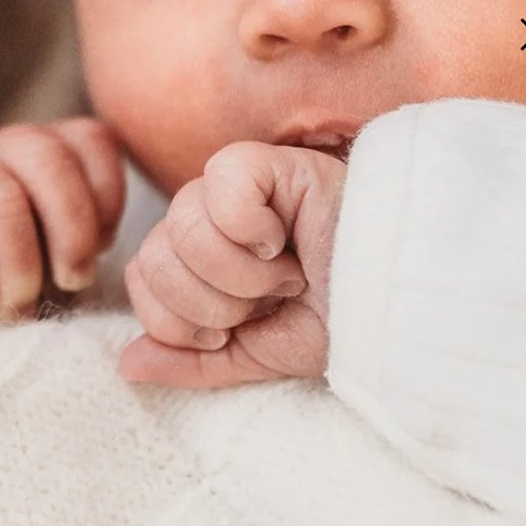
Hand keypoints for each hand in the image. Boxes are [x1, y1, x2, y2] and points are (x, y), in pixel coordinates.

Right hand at [0, 118, 125, 321]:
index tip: (102, 249)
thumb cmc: (18, 263)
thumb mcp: (63, 239)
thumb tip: (149, 253)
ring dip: (22, 266)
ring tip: (21, 301)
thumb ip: (96, 225)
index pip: (93, 141)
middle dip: (72, 232)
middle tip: (73, 281)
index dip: (108, 202)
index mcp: (42, 142)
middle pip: (47, 160)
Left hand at [117, 141, 345, 387]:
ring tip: (285, 274)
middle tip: (266, 300)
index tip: (232, 329)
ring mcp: (234, 188)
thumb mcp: (259, 356)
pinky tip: (283, 238)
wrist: (401, 305)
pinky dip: (249, 224)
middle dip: (210, 301)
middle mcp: (210, 219)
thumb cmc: (340, 323)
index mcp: (201, 259)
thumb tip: (124, 363)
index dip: (176, 319)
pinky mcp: (266, 162)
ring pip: (180, 225)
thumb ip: (191, 361)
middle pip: (152, 255)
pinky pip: (219, 179)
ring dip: (237, 271)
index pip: (140, 277)